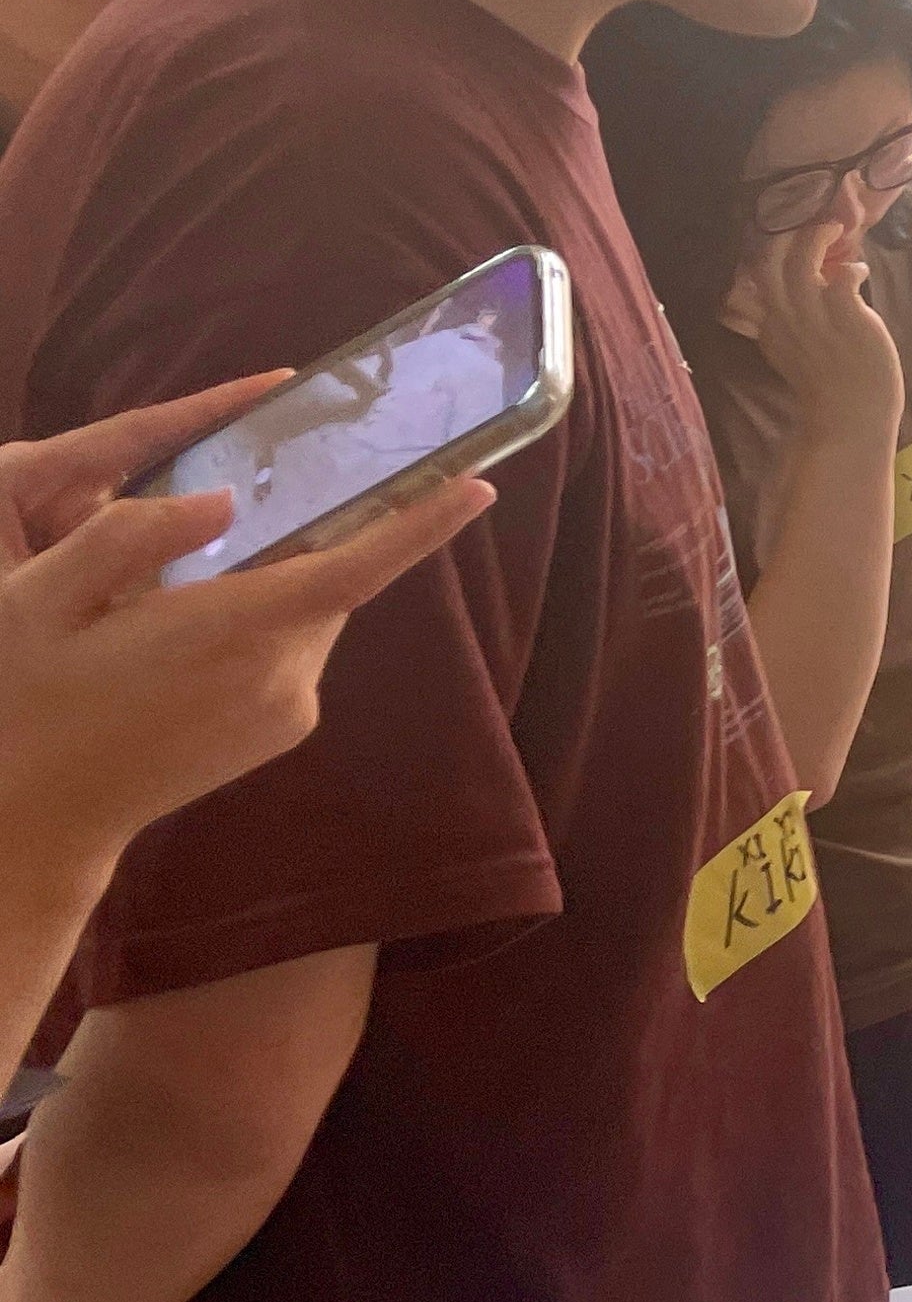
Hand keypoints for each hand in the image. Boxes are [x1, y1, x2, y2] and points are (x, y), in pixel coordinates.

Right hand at [0, 378, 495, 899]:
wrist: (35, 815)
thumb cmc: (26, 697)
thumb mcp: (41, 598)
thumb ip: (129, 536)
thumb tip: (225, 502)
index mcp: (230, 632)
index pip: (355, 569)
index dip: (421, 524)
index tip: (477, 487)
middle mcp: (281, 676)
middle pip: (327, 580)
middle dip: (297, 543)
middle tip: (228, 521)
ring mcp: (288, 712)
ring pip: (310, 616)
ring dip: (272, 590)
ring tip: (176, 602)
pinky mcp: (283, 732)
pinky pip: (293, 653)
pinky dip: (262, 629)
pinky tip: (185, 646)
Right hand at [719, 217, 901, 432]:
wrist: (850, 418)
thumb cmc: (830, 387)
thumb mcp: (793, 353)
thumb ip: (788, 324)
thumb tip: (802, 293)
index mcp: (770, 328)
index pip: (750, 281)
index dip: (763, 252)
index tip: (778, 234)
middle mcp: (786, 319)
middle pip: (768, 263)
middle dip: (784, 235)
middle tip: (805, 222)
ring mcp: (814, 318)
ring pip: (800, 263)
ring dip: (817, 239)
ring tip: (833, 229)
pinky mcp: (846, 318)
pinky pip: (843, 277)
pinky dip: (852, 268)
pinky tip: (859, 272)